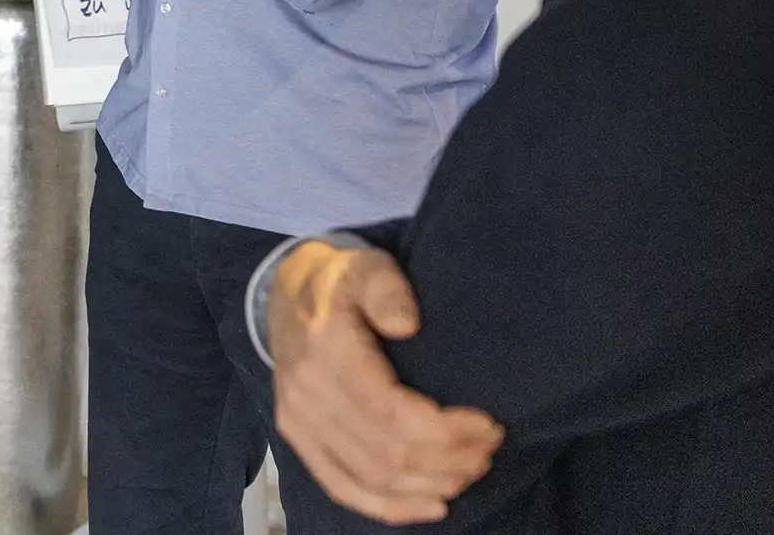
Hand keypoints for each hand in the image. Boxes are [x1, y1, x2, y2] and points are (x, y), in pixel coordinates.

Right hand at [268, 242, 503, 522]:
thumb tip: (407, 323)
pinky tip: (432, 506)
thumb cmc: (339, 281)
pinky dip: (390, 507)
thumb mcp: (366, 266)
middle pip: (387, 453)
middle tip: (489, 447)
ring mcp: (297, 420)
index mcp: (325, 351)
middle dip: (450, 461)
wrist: (284, 294)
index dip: (448, 432)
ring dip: (430, 485)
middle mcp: (306, 393)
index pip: (392, 413)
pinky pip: (343, 488)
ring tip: (470, 469)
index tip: (488, 423)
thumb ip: (387, 287)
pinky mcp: (297, 437)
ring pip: (371, 478)